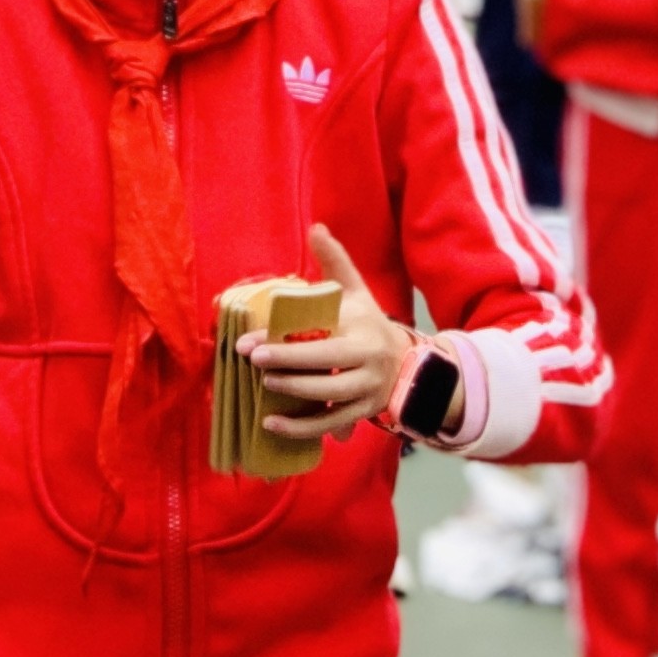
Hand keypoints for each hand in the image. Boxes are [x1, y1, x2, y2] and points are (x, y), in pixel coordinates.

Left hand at [246, 223, 410, 440]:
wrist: (409, 366)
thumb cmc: (369, 325)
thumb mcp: (357, 292)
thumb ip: (336, 261)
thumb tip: (315, 227)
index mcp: (361, 326)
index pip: (320, 332)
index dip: (285, 340)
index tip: (249, 341)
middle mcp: (367, 359)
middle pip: (324, 364)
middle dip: (286, 362)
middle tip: (252, 359)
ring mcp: (366, 389)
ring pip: (328, 397)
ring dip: (293, 394)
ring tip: (263, 386)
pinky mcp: (362, 414)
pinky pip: (329, 424)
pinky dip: (300, 429)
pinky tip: (270, 424)